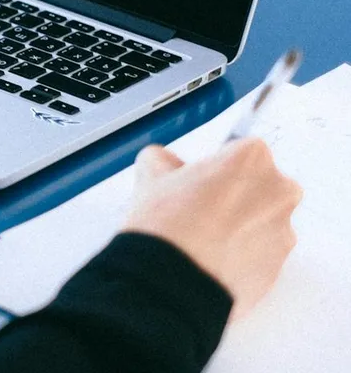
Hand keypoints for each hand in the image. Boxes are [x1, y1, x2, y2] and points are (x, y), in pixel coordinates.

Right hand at [122, 139, 301, 319]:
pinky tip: (211, 258)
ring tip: (203, 239)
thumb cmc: (167, 224)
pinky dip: (242, 254)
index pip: (239, 150)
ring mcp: (283, 231)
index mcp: (252, 158)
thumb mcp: (151, 173)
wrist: (173, 283)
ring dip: (240, 225)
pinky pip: (261, 252)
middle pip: (259, 184)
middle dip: (235, 193)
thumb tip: (168, 165)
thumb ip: (165, 159)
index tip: (199, 179)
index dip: (215, 166)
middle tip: (200, 207)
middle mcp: (278, 191)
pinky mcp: (280, 267)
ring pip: (261, 220)